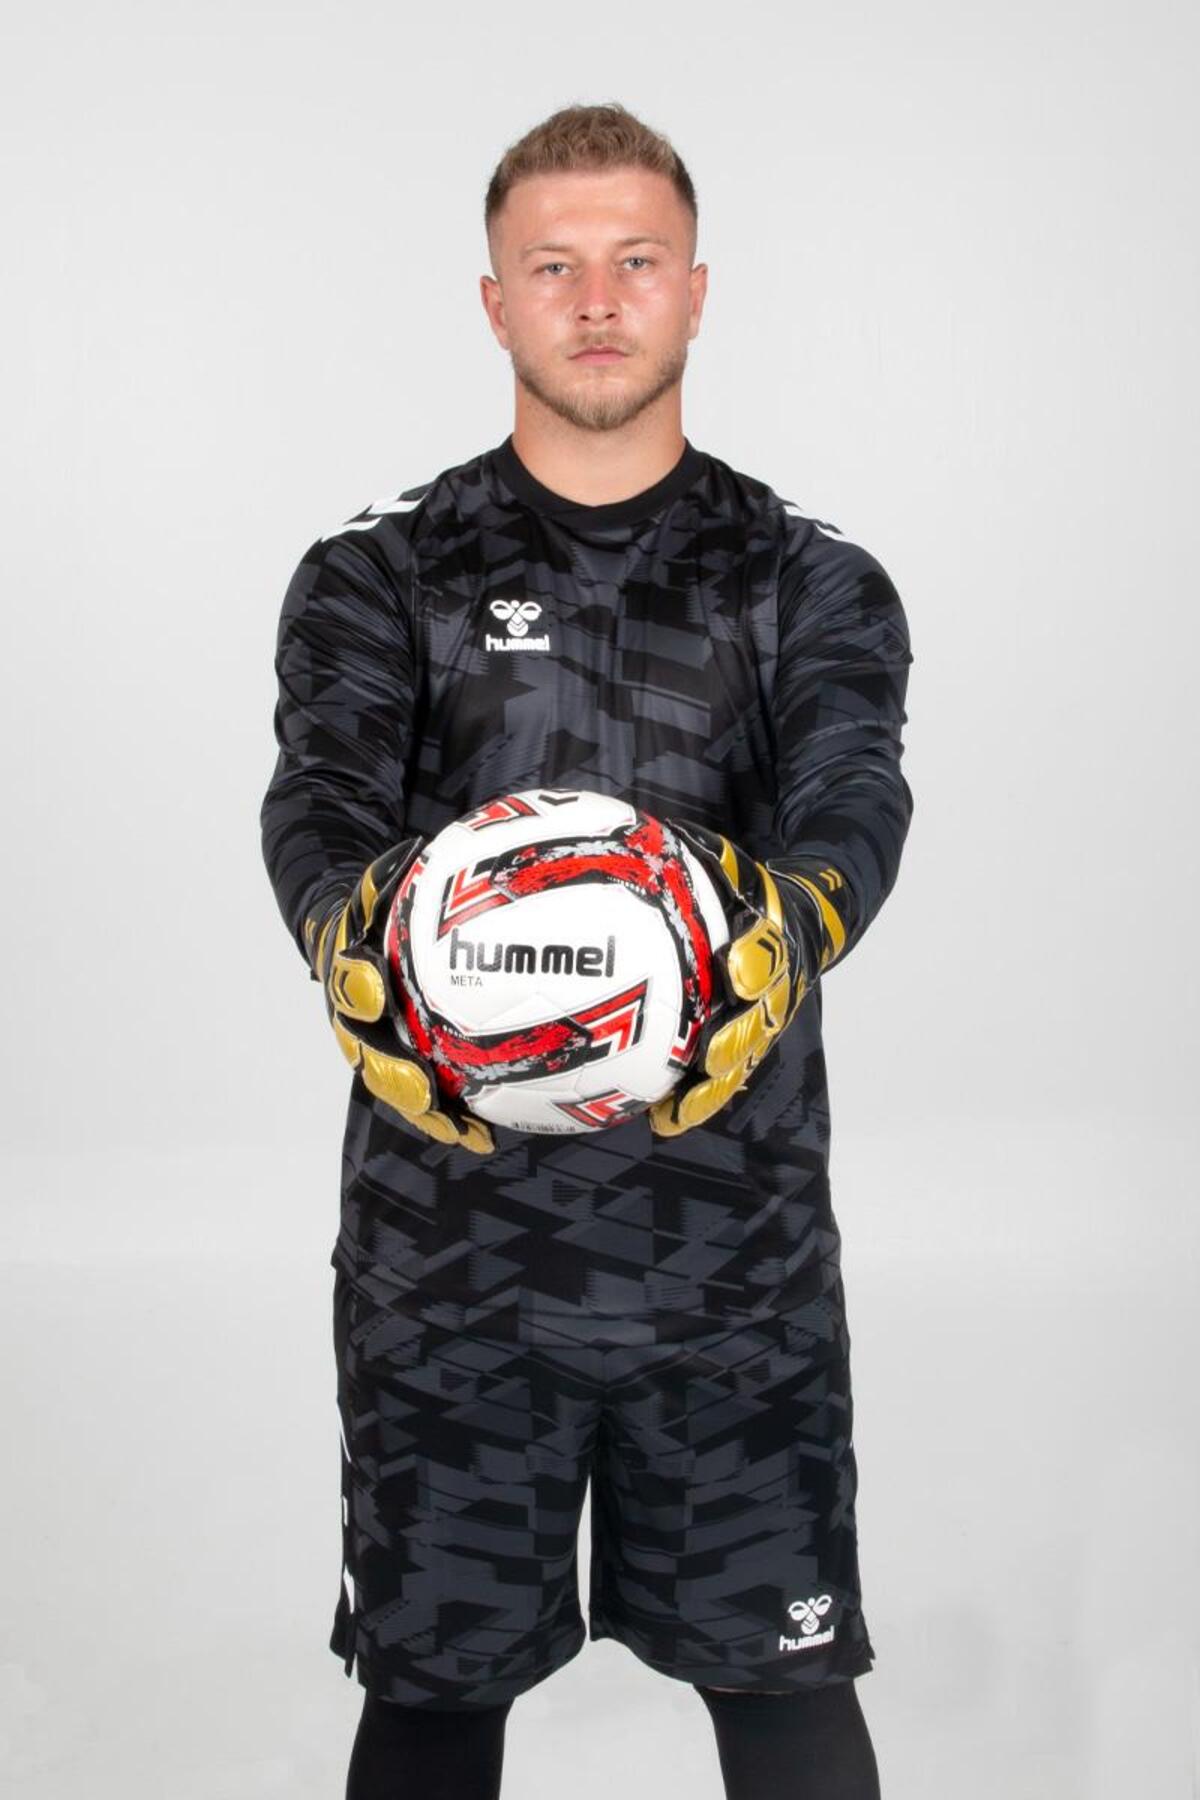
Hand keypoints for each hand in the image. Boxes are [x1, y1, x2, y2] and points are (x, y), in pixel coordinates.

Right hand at [305, 839, 495, 1154]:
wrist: (341, 936)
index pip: (344, 976)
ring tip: (464, 1132)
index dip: (357, 984)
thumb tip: (415, 848)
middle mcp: (355, 1018)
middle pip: (367, 1051)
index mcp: (343, 970)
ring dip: (427, 1111)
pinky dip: (454, 1114)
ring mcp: (376, 1046)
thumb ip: (388, 873)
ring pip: (396, 1085)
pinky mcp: (402, 1064)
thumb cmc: (369, 906)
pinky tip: (488, 1133)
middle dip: (393, 1073)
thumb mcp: (374, 882)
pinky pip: (428, 1093)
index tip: (375, 987)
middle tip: (423, 1088)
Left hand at [648, 820, 818, 1136]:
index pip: (774, 944)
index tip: (740, 968)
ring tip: (679, 1110)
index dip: (760, 958)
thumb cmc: (748, 885)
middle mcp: (775, 982)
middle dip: (741, 1038)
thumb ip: (687, 853)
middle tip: (714, 1055)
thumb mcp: (726, 861)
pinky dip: (697, 1098)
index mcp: (774, 933)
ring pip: (745, 1056)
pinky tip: (661, 1120)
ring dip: (715, 1085)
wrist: (809, 916)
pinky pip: (724, 1076)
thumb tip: (620, 831)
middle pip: (765, 1016)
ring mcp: (766, 1018)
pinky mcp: (749, 1041)